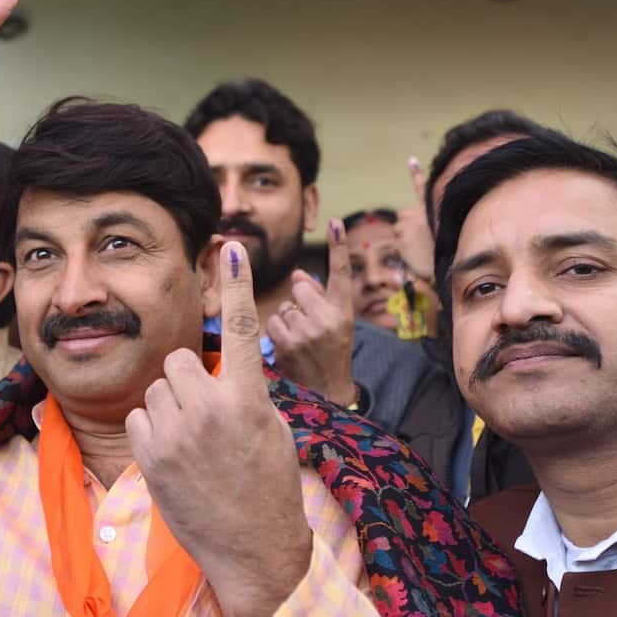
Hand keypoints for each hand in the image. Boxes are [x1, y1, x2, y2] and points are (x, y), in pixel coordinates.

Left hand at [127, 242, 311, 616]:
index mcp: (250, 399)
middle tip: (207, 413)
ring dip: (169, 405)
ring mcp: (177, 433)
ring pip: (157, 388)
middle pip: (181, 360)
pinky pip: (138, 415)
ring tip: (193, 441)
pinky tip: (174, 456)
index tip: (232, 248)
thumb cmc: (270, 489)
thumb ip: (247, 393)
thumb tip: (221, 370)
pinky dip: (151, 429)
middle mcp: (210, 409)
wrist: (253, 551)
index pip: (244, 330)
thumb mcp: (273, 431)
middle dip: (189, 379)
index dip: (237, 285)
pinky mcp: (150, 456)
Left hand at [267, 218, 355, 404]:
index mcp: (344, 312)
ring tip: (301, 340)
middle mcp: (328, 319)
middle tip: (310, 323)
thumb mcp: (337, 325)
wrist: (327, 395)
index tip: (334, 222)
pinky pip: (271, 323)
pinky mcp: (286, 345)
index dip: (338, 247)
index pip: (341, 274)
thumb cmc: (331, 353)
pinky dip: (276, 333)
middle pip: (299, 287)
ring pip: (283, 306)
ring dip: (287, 318)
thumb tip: (298, 273)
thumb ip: (320, 297)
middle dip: (300, 300)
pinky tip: (289, 347)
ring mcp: (306, 332)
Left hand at [394, 156, 435, 281]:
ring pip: (398, 228)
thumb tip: (422, 227)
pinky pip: (397, 241)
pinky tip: (412, 252)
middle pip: (402, 214)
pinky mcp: (401, 237)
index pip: (422, 189)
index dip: (416, 174)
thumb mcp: (445, 232)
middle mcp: (419, 213)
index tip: (411, 160)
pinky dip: (402, 247)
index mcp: (432, 210)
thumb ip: (433, 224)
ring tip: (419, 249)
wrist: (446, 266)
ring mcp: (408, 224)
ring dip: (404, 237)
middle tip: (418, 239)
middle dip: (406, 224)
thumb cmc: (449, 252)